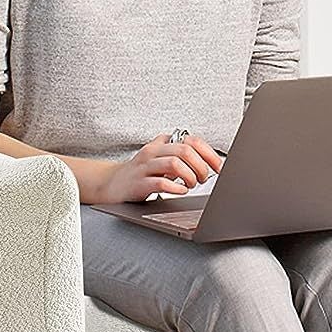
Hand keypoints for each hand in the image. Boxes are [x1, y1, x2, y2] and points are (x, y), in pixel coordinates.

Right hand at [96, 132, 222, 204]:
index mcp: (161, 143)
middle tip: (203, 178)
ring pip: (174, 164)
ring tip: (191, 185)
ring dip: (189, 176)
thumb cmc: (142, 173)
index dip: (209, 154)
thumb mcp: (160, 158)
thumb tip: (210, 163)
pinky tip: (180, 191)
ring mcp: (144, 167)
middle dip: (200, 166)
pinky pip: (160, 182)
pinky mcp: (138, 184)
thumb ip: (181, 155)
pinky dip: (175, 188)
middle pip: (184, 150)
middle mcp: (153, 152)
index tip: (219, 167)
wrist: (112, 184)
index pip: (191, 140)